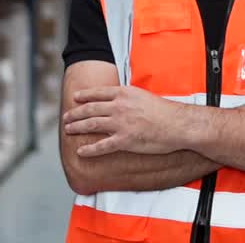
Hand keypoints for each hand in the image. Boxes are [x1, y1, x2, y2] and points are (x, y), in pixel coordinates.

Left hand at [63, 86, 186, 157]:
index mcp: (124, 93)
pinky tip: (81, 151)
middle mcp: (118, 107)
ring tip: (68, 130)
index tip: (75, 98)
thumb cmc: (164, 111)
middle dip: (75, 113)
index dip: (84, 95)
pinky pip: (102, 146)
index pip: (98, 93)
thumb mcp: (143, 96)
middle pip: (90, 108)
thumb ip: (128, 97)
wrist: (177, 124)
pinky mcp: (124, 140)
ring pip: (91, 125)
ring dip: (77, 127)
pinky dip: (89, 149)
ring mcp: (120, 123)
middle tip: (66, 117)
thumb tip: (119, 99)